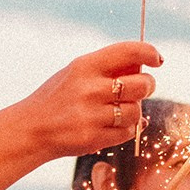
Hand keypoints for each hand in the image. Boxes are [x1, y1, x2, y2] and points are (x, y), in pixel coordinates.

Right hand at [13, 42, 161, 158]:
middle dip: (147, 86)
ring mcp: (91, 114)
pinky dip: (126, 129)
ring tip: (118, 111)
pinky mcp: (93, 138)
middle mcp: (89, 88)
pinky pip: (128, 132)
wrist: (31, 129)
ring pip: (137, 111)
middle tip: (139, 89)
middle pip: (142, 84)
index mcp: (85, 65)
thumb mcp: (76, 73)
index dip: (150, 52)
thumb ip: (107, 67)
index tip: (158, 60)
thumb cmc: (58, 98)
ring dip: (134, 112)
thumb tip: (144, 62)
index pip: (130, 51)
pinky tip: (112, 125)